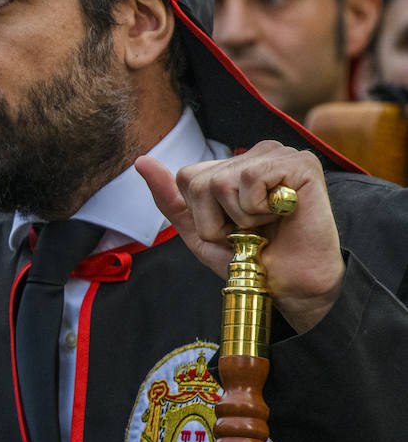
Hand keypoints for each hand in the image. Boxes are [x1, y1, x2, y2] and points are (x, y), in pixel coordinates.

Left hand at [137, 141, 343, 333]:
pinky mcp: (300, 163)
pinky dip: (259, 209)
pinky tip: (283, 214)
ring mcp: (277, 155)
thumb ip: (170, 198)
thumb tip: (142, 161)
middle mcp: (253, 154)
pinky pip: (251, 178)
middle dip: (218, 218)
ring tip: (267, 225)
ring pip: (221, 181)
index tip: (231, 230)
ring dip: (240, 218)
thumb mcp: (199, 231)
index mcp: (231, 166)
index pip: (186, 177)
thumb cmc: (251, 260)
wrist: (290, 286)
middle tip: (253, 232)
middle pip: (199, 181)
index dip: (202, 215)